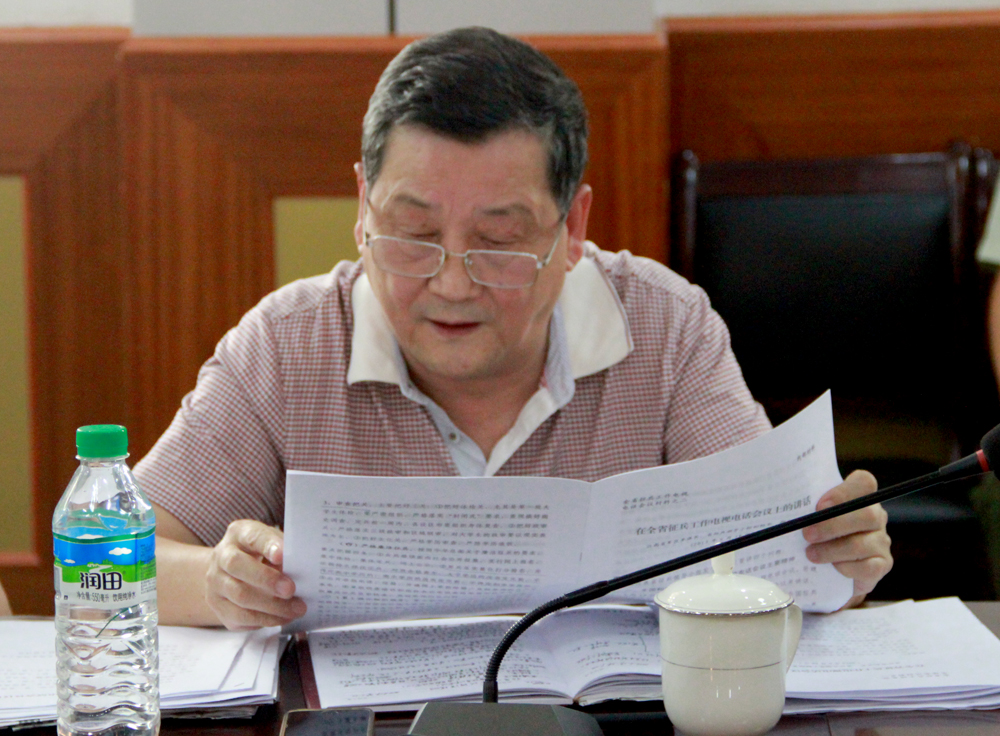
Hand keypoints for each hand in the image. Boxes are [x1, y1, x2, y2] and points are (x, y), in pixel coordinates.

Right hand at [205, 520, 306, 629]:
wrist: (229, 573)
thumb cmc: (259, 554)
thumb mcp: (271, 543)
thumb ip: (283, 551)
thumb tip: (301, 566)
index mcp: (238, 534)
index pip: (251, 536)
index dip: (267, 545)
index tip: (282, 554)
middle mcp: (221, 556)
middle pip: (237, 566)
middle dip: (267, 579)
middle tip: (291, 589)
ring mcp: (216, 583)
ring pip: (240, 596)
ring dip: (272, 606)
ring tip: (296, 609)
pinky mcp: (218, 607)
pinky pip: (240, 617)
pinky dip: (265, 620)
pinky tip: (283, 617)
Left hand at [802, 470, 892, 608]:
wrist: (826, 572)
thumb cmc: (814, 536)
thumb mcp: (808, 518)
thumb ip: (804, 509)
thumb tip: (777, 507)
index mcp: (858, 497)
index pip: (864, 482)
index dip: (843, 492)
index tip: (819, 505)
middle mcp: (875, 516)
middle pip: (867, 514)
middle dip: (833, 525)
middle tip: (807, 535)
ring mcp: (880, 540)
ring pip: (864, 543)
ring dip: (833, 550)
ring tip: (810, 554)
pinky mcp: (882, 565)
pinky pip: (869, 567)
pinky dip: (847, 568)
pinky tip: (832, 569)